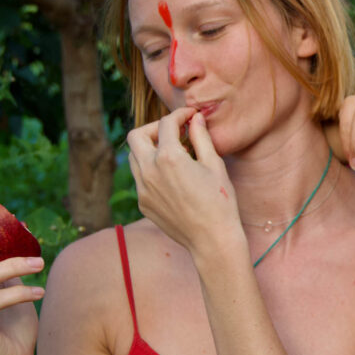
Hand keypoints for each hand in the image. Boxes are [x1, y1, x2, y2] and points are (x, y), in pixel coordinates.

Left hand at [127, 108, 242, 254]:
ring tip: (173, 154)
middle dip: (154, 128)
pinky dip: (152, 170)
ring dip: (149, 149)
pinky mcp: (143, 203)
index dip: (180, 115)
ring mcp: (142, 189)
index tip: (190, 116)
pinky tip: (172, 177)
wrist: (212, 239)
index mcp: (169, 158)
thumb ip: (201, 138)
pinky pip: (140, 178)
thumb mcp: (214, 165)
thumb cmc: (219, 202)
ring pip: (134, 157)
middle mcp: (149, 171)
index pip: (166, 124)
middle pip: (136, 136)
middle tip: (174, 132)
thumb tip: (196, 119)